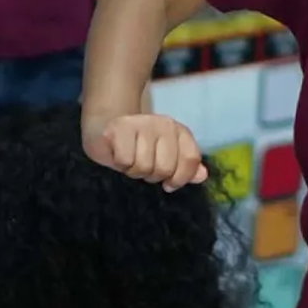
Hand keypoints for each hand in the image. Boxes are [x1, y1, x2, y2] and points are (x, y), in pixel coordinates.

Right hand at [82, 111, 207, 189]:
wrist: (105, 128)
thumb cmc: (138, 148)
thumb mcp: (165, 158)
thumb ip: (185, 167)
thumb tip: (202, 176)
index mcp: (179, 131)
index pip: (191, 159)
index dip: (180, 178)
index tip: (168, 184)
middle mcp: (164, 124)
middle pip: (166, 168)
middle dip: (152, 175)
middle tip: (143, 167)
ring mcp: (143, 123)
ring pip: (144, 167)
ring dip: (134, 171)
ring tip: (130, 160)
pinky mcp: (120, 128)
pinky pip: (126, 161)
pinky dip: (121, 165)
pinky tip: (118, 155)